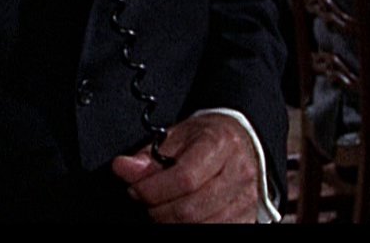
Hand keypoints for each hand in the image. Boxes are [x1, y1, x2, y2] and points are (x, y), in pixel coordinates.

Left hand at [109, 113, 264, 222]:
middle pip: (189, 209)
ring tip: (164, 207)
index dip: (152, 190)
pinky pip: (215, 231)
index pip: (184, 179)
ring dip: (171, 222)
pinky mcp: (247, 217)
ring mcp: (246, 198)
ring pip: (200, 225)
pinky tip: (182, 217)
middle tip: (149, 201)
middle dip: (158, 210)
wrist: (239, 142)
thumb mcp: (175, 138)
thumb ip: (147, 157)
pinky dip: (191, 227)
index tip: (136, 189)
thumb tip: (123, 168)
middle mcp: (239, 172)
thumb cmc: (205, 140)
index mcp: (221, 144)